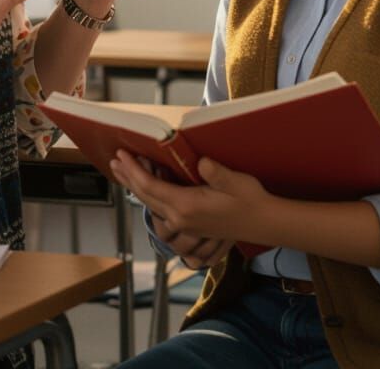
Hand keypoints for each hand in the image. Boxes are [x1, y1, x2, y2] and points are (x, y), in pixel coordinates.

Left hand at [111, 149, 268, 258]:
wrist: (264, 223)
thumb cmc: (250, 200)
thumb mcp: (235, 182)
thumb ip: (216, 172)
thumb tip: (201, 162)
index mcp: (187, 207)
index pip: (149, 186)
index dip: (133, 169)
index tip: (122, 155)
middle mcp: (181, 219)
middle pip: (145, 196)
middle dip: (128, 177)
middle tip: (115, 161)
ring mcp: (185, 224)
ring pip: (151, 204)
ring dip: (137, 187)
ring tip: (126, 171)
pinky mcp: (190, 225)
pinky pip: (161, 210)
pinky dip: (150, 196)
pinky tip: (149, 188)